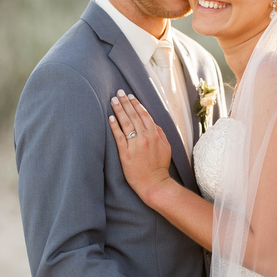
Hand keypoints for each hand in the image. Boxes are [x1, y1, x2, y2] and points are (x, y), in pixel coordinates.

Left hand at [108, 89, 171, 204]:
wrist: (154, 183)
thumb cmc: (160, 166)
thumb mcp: (166, 147)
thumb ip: (160, 133)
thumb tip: (152, 123)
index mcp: (155, 134)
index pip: (144, 115)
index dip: (136, 104)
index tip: (129, 96)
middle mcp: (145, 137)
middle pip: (133, 116)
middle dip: (125, 102)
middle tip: (118, 92)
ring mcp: (134, 145)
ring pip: (125, 123)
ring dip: (119, 110)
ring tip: (113, 101)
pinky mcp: (125, 153)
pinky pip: (119, 137)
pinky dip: (114, 126)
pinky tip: (110, 118)